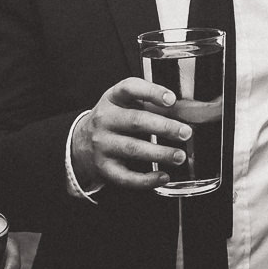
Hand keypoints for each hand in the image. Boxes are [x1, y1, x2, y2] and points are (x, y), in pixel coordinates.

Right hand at [71, 78, 194, 191]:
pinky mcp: (104, 168)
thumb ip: (150, 103)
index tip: (172, 99)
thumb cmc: (113, 120)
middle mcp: (105, 120)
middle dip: (164, 127)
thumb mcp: (123, 103)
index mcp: (112, 98)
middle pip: (136, 121)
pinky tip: (164, 177)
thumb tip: (187, 110)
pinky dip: (147, 180)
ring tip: (180, 156)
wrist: (80, 143)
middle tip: (186, 133)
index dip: (152, 92)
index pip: (130, 88)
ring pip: (133, 149)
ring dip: (160, 153)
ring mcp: (102, 145)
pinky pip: (126, 177)